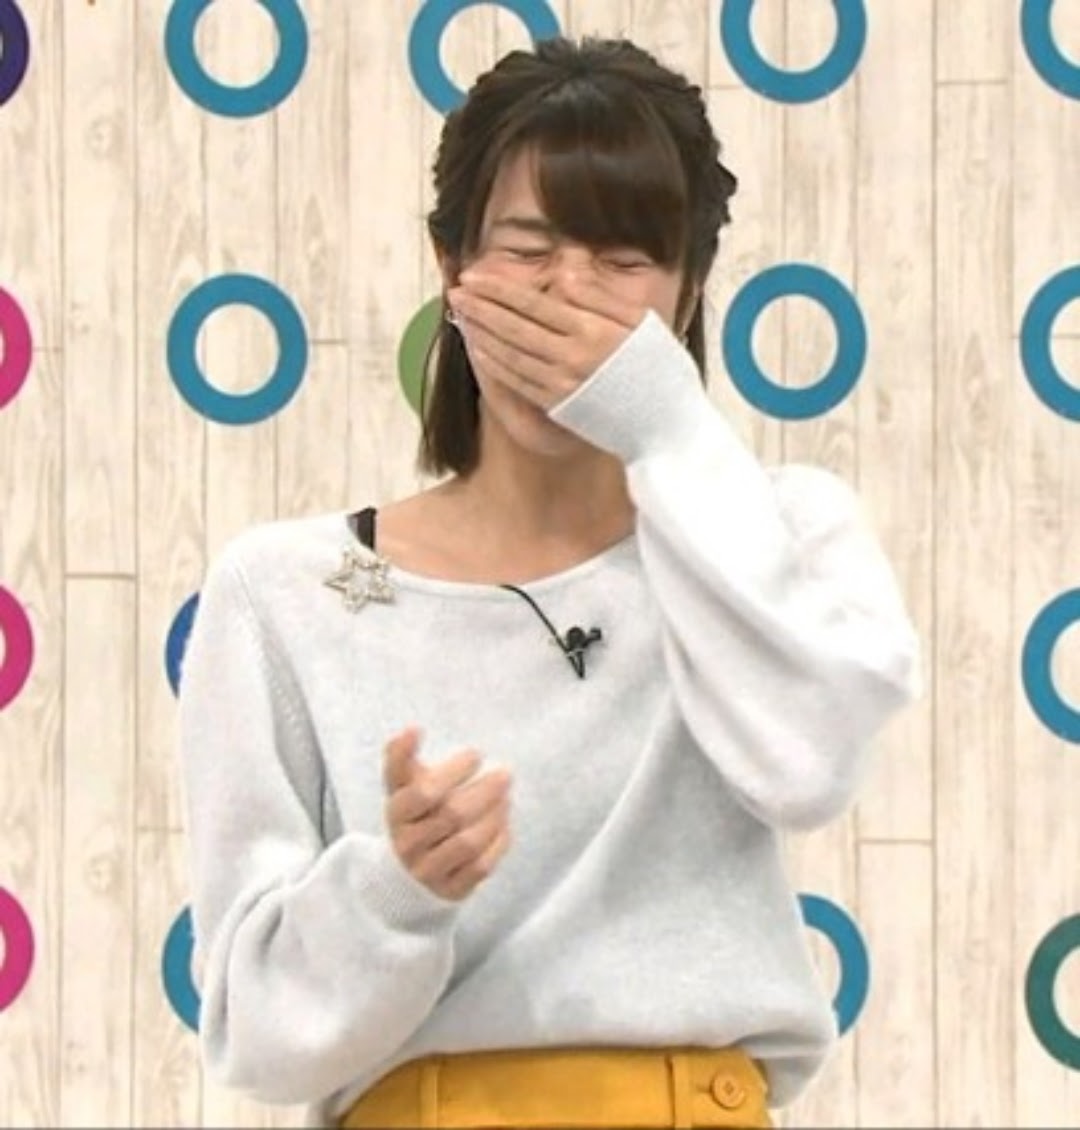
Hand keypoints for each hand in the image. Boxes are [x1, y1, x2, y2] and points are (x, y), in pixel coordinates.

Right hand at [382, 727, 512, 901]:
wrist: (403, 871)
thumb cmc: (412, 814)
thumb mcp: (400, 786)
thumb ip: (400, 757)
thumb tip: (412, 730)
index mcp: (397, 812)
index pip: (424, 793)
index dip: (453, 772)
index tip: (475, 754)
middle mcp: (408, 844)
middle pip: (452, 815)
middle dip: (485, 790)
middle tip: (504, 773)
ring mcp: (429, 870)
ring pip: (468, 842)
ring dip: (494, 815)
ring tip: (506, 797)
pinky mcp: (450, 890)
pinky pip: (481, 867)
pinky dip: (498, 841)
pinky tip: (503, 821)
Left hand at [448, 271, 645, 410]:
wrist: (668, 425)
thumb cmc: (661, 368)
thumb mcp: (642, 322)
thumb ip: (601, 297)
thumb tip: (564, 275)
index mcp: (592, 329)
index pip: (533, 302)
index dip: (498, 288)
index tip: (473, 276)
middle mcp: (572, 356)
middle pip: (514, 326)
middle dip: (481, 307)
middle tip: (455, 292)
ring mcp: (562, 384)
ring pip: (510, 354)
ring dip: (481, 334)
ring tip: (460, 316)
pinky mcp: (558, 406)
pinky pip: (518, 382)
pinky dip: (495, 365)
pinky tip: (479, 351)